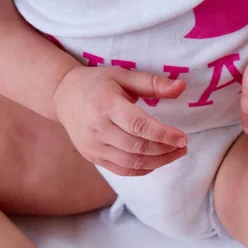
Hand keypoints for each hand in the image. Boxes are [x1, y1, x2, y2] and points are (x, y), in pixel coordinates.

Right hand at [53, 66, 187, 175]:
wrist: (63, 96)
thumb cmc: (98, 83)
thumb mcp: (124, 76)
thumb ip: (153, 83)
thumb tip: (182, 87)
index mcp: (105, 105)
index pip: (138, 125)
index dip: (163, 134)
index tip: (183, 138)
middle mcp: (97, 128)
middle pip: (137, 147)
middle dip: (165, 150)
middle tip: (183, 146)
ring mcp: (93, 146)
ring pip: (132, 163)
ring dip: (159, 161)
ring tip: (175, 153)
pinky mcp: (93, 157)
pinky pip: (122, 170)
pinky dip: (144, 169)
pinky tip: (158, 160)